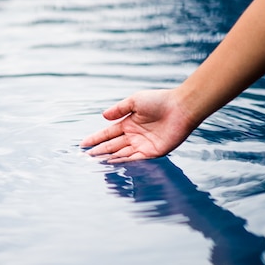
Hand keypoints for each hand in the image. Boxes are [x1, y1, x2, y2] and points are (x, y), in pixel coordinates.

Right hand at [81, 88, 196, 162]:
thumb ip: (119, 109)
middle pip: (113, 146)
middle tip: (85, 157)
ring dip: (109, 158)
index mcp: (129, 123)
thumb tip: (103, 117)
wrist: (181, 108)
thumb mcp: (135, 101)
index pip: (108, 133)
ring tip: (95, 162)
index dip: (96, 139)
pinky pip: (135, 159)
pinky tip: (112, 163)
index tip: (83, 144)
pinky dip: (123, 162)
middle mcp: (134, 136)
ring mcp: (142, 145)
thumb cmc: (159, 101)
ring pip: (121, 154)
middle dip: (99, 151)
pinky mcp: (153, 152)